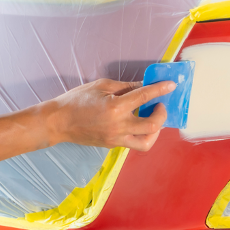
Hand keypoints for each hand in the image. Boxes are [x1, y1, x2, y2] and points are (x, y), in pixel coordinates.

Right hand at [46, 78, 175, 150]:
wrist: (58, 122)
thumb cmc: (77, 100)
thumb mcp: (101, 86)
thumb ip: (126, 86)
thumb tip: (144, 84)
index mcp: (115, 107)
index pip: (144, 97)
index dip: (160, 90)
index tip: (171, 85)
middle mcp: (118, 126)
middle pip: (152, 125)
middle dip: (162, 114)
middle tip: (160, 104)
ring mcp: (116, 138)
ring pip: (147, 142)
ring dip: (156, 130)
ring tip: (152, 118)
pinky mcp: (113, 145)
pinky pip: (134, 143)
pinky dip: (141, 134)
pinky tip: (138, 122)